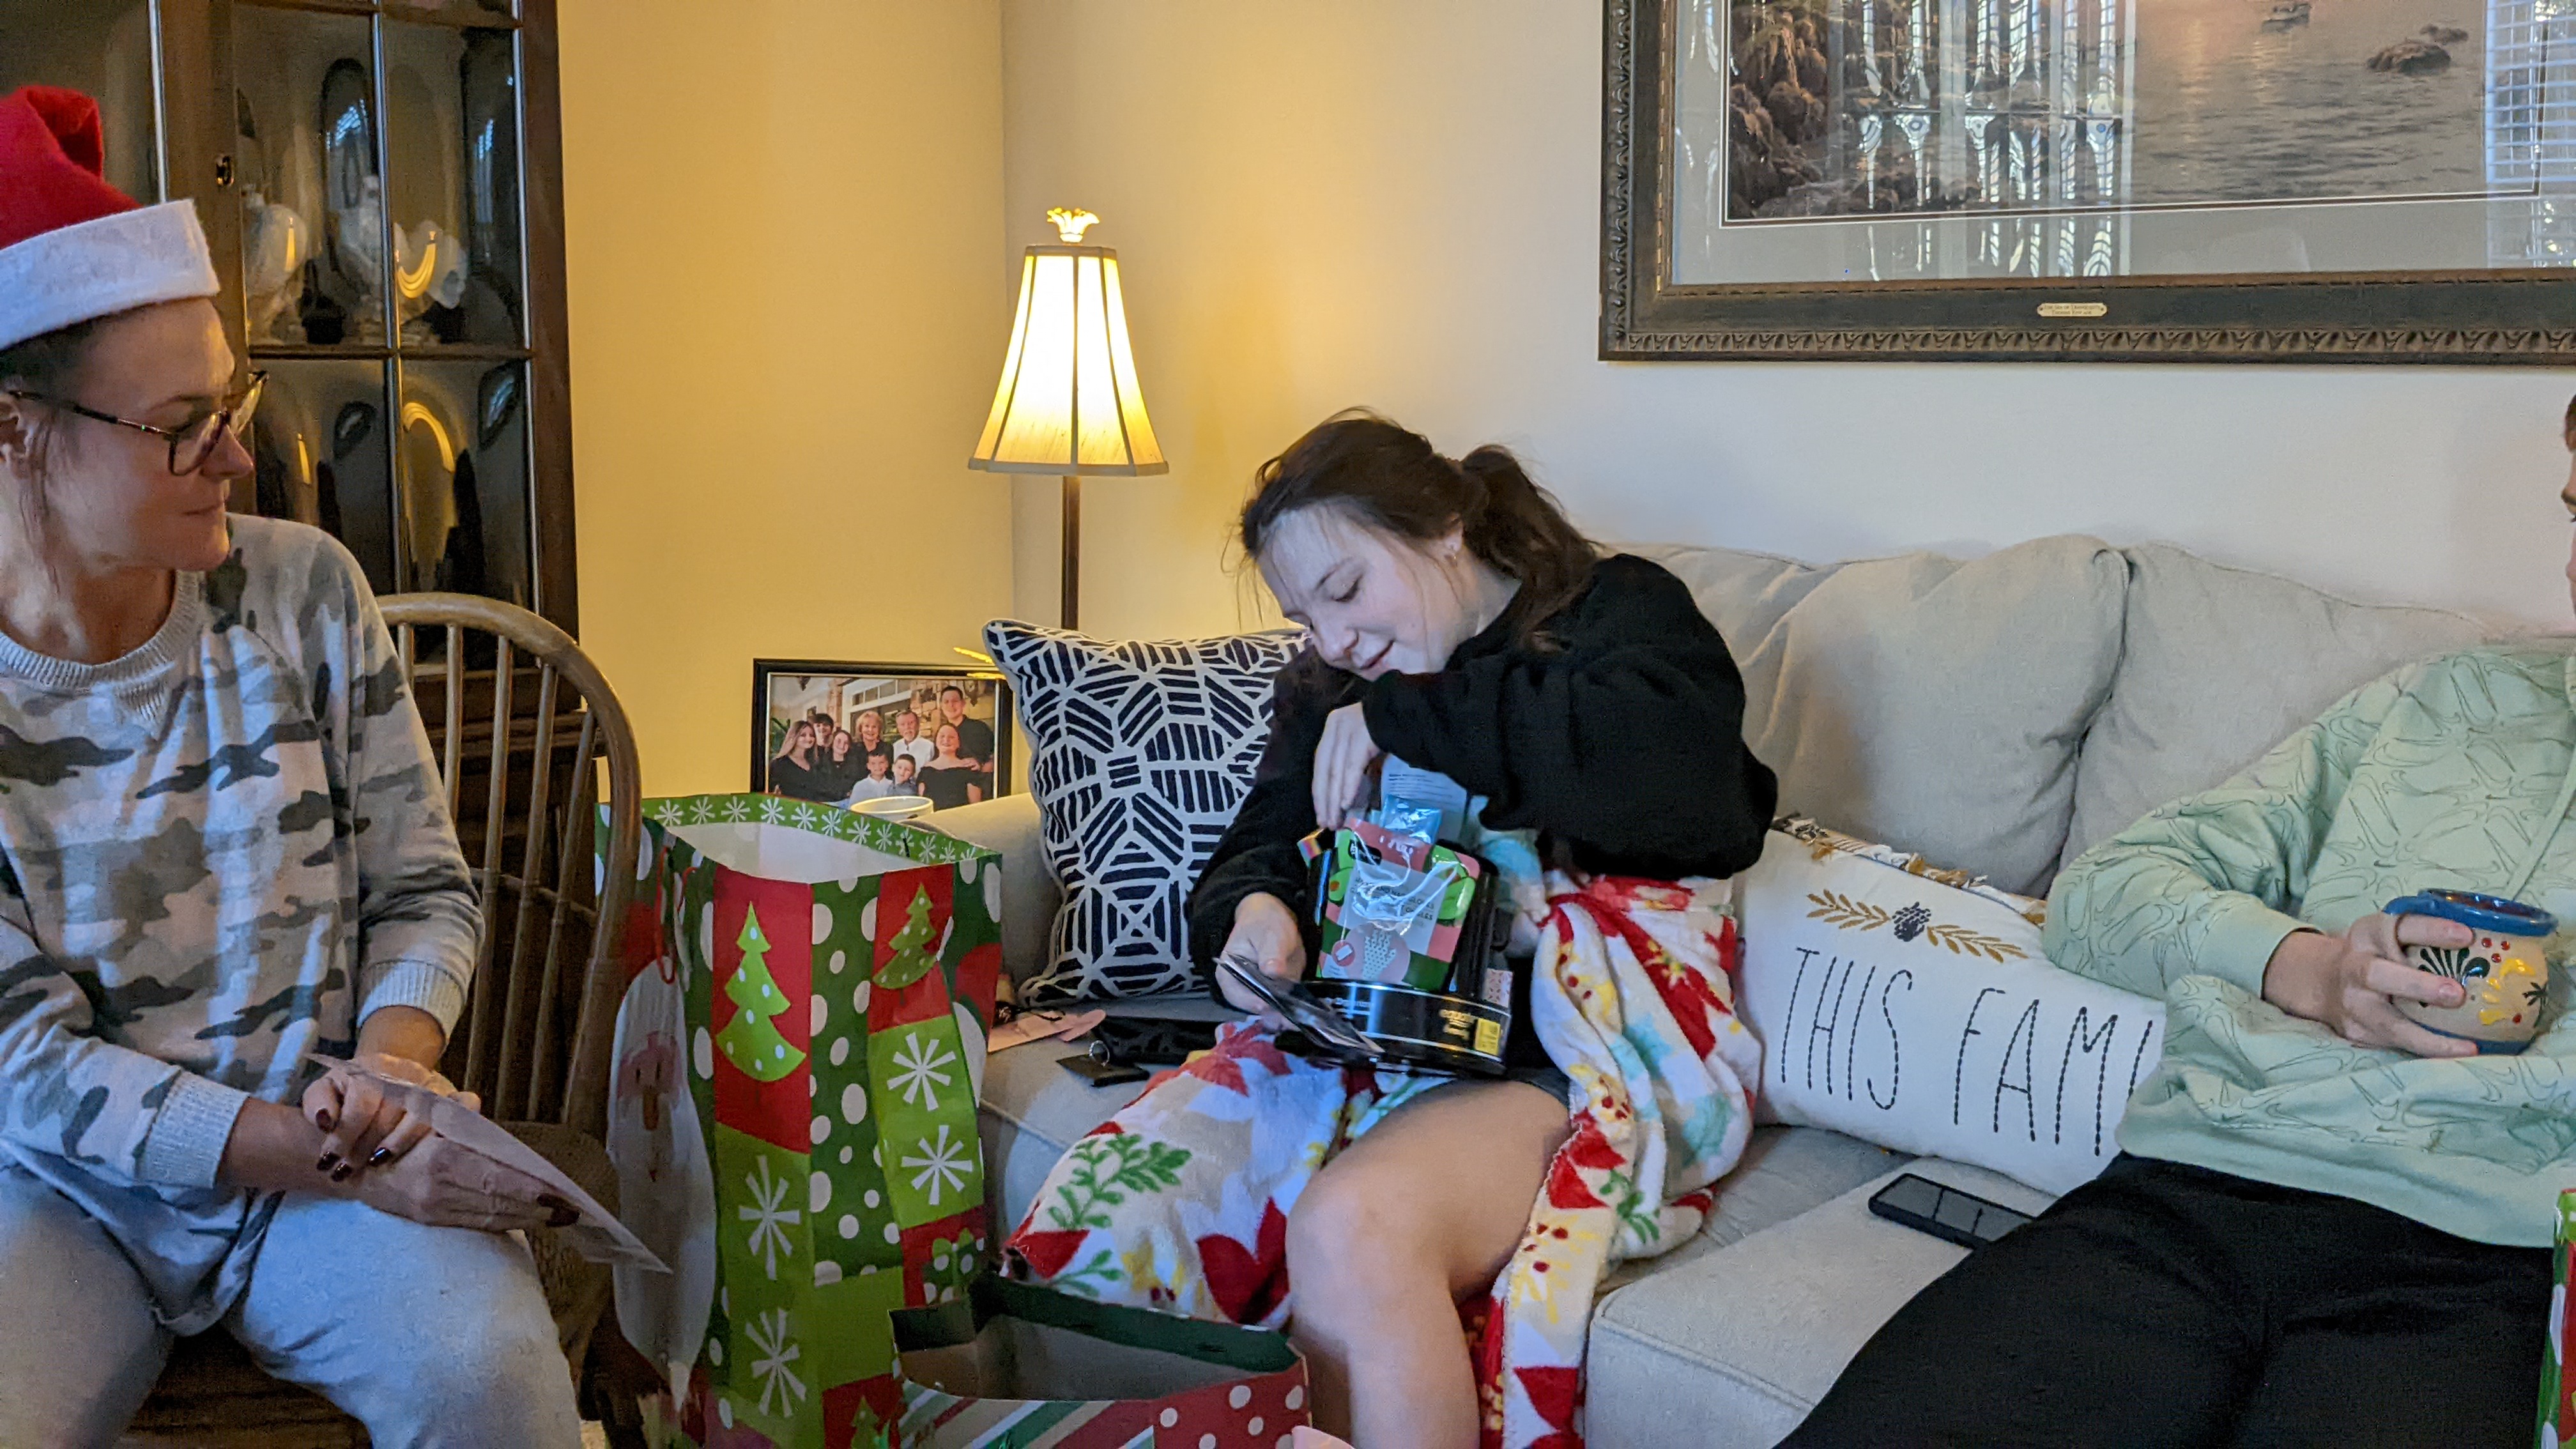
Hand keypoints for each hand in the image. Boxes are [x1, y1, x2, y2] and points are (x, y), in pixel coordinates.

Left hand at [303, 1053, 478, 1179]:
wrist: (386, 1075)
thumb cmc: (351, 1092)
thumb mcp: (326, 1090)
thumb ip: (318, 1102)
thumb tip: (324, 1121)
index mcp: (374, 1068)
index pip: (364, 1100)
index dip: (344, 1134)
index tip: (326, 1161)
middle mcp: (409, 1074)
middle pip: (392, 1112)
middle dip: (365, 1146)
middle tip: (346, 1171)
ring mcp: (435, 1086)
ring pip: (424, 1116)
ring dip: (399, 1145)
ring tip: (376, 1164)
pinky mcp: (454, 1098)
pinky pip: (467, 1107)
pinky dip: (454, 1127)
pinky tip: (430, 1152)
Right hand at [340, 1131, 576, 1232]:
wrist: (349, 1165)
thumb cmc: (396, 1133)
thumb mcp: (429, 1121)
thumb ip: (465, 1127)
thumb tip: (496, 1130)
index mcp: (440, 1162)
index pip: (498, 1180)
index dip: (531, 1191)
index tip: (561, 1194)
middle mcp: (437, 1190)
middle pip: (499, 1202)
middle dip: (537, 1208)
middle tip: (571, 1210)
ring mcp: (432, 1209)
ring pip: (490, 1216)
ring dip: (526, 1218)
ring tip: (558, 1217)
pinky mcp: (429, 1220)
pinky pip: (475, 1223)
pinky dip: (504, 1222)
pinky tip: (526, 1220)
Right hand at [1216, 892, 1305, 1021]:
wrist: (1275, 918)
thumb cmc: (1265, 922)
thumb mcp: (1269, 932)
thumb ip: (1271, 952)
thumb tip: (1273, 971)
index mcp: (1229, 973)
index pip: (1236, 994)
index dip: (1251, 1002)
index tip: (1268, 1005)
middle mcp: (1242, 988)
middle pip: (1255, 1008)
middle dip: (1273, 1014)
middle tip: (1290, 1020)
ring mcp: (1262, 993)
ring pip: (1272, 1011)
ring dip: (1287, 1016)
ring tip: (1302, 1018)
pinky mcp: (1278, 993)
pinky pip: (1286, 1005)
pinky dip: (1297, 1009)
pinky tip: (1308, 1011)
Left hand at [1310, 703, 1382, 830]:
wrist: (1412, 707)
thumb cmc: (1391, 727)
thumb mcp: (1363, 742)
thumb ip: (1351, 762)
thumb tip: (1343, 797)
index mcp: (1334, 725)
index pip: (1321, 763)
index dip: (1320, 791)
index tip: (1321, 813)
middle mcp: (1336, 725)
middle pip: (1325, 769)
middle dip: (1325, 800)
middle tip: (1327, 824)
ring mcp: (1348, 729)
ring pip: (1336, 771)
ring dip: (1334, 799)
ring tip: (1335, 820)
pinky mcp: (1362, 736)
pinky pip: (1352, 767)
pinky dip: (1348, 787)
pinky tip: (1346, 804)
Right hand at [2260, 912, 2475, 1057]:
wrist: (2323, 981)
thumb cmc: (2378, 954)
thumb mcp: (2390, 934)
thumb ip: (2425, 937)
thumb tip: (2493, 942)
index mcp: (2368, 934)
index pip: (2400, 927)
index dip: (2432, 931)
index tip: (2467, 936)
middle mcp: (2355, 966)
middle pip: (2377, 974)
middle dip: (2417, 986)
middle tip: (2457, 994)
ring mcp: (2353, 1003)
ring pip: (2385, 1022)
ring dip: (2427, 1036)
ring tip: (2466, 1047)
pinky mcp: (2357, 1031)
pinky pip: (2394, 1043)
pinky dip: (2428, 1050)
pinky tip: (2458, 1054)